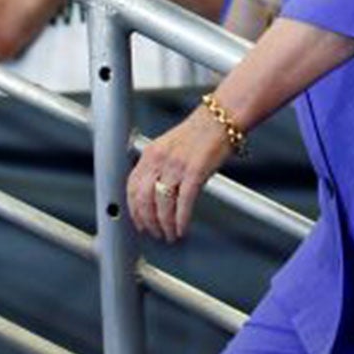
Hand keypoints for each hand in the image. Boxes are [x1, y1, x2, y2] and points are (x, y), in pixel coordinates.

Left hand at [127, 107, 235, 242]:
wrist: (220, 119)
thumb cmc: (199, 133)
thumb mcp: (169, 146)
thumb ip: (158, 166)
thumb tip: (153, 192)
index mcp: (151, 153)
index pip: (132, 186)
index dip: (134, 209)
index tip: (138, 222)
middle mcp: (160, 159)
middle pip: (144, 199)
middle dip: (148, 222)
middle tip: (155, 233)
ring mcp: (176, 166)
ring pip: (162, 205)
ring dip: (164, 225)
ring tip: (170, 234)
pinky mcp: (195, 172)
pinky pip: (183, 203)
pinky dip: (181, 220)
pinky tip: (182, 228)